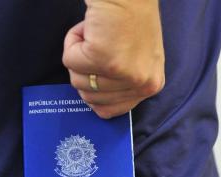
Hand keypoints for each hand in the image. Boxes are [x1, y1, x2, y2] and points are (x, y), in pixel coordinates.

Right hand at [62, 0, 164, 118]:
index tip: (97, 71)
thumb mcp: (136, 62)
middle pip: (90, 99)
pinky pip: (69, 61)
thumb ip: (122, 85)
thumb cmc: (130, 21)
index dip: (94, 91)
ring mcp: (124, 74)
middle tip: (100, 46)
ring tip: (97, 36)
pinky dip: (71, 42)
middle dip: (85, 71)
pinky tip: (89, 29)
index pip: (110, 111)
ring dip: (78, 55)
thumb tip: (95, 103)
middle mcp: (142, 85)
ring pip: (77, 80)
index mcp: (151, 86)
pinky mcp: (105, 59)